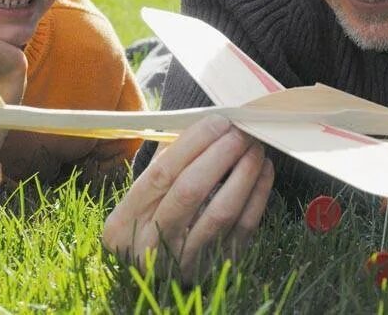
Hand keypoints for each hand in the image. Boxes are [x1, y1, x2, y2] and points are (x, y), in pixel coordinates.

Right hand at [103, 116, 273, 282]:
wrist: (159, 267)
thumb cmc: (154, 213)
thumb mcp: (145, 191)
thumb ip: (168, 157)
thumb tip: (210, 123)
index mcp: (124, 223)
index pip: (160, 174)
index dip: (193, 143)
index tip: (218, 121)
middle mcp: (150, 247)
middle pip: (190, 191)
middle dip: (221, 154)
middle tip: (240, 131)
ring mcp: (184, 260)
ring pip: (222, 212)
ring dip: (244, 173)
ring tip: (255, 147)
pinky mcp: (216, 266)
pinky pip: (244, 226)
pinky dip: (258, 194)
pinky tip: (263, 169)